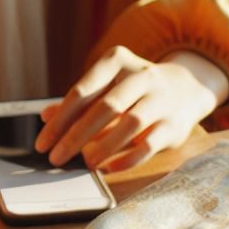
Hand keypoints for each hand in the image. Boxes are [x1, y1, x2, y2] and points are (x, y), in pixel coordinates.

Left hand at [34, 47, 228, 172]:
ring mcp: (162, 99)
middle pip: (106, 107)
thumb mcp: (105, 87)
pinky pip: (148, 145)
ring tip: (83, 163)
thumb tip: (46, 117)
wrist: (185, 90)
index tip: (43, 142)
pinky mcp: (175, 124)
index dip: (60, 119)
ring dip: (102, 147)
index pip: (83, 90)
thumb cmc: (132, 90)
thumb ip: (77, 102)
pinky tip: (108, 168)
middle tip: (56, 157)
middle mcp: (143, 75)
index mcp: (117, 61)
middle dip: (76, 136)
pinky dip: (126, 159)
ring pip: (130, 124)